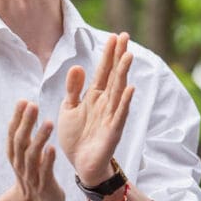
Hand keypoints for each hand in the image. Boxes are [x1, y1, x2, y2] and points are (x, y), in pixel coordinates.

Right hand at [6, 100, 64, 200]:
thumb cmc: (32, 173)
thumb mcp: (24, 153)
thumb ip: (24, 132)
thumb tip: (25, 104)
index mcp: (14, 154)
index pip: (13, 133)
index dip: (17, 117)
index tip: (23, 101)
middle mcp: (20, 163)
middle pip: (21, 141)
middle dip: (26, 123)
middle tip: (33, 105)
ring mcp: (31, 175)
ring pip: (32, 155)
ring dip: (39, 138)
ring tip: (48, 123)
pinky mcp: (44, 185)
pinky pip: (45, 171)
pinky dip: (47, 160)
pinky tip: (52, 148)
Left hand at [57, 32, 134, 185]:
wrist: (80, 165)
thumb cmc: (76, 137)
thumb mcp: (68, 108)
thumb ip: (73, 88)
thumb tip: (78, 66)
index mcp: (94, 96)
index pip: (103, 71)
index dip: (108, 54)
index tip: (115, 36)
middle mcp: (105, 102)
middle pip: (114, 75)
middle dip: (119, 56)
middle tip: (125, 36)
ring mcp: (111, 115)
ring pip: (119, 90)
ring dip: (124, 73)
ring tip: (128, 55)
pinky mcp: (113, 131)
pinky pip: (120, 114)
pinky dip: (126, 101)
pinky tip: (131, 88)